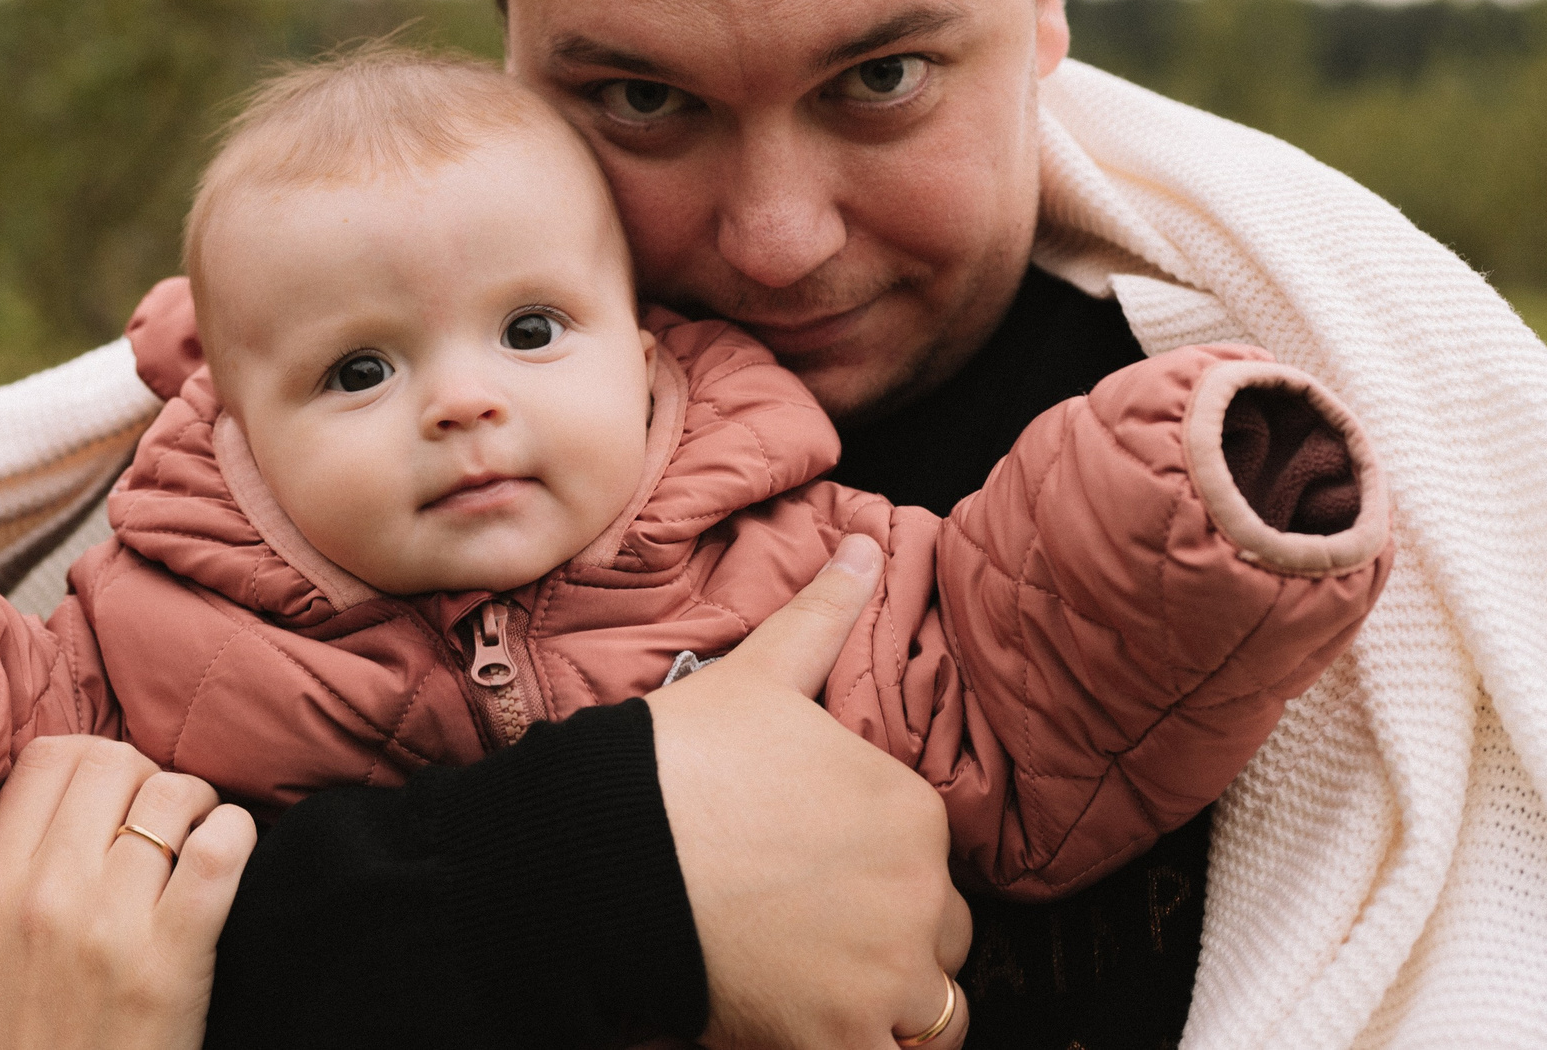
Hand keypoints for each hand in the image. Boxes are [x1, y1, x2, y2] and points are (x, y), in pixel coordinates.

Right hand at [0, 735, 258, 1049]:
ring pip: (172, 795)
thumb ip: (14, 867)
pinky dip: (237, 838)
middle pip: (114, 762)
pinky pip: (222, 849)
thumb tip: (77, 795)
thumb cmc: (18, 1048)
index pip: (49, 757)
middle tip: (164, 821)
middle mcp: (44, 891)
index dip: (96, 763)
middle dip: (149, 778)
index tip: (116, 796)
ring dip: (198, 808)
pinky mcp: (172, 960)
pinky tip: (231, 861)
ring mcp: (109, 923)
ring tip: (199, 843)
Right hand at [645, 534, 971, 1049]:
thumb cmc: (678, 765)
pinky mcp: (845, 1040)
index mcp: (910, 809)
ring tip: (814, 983)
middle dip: (886, 939)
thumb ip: (822, 617)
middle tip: (803, 930)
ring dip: (886, 1004)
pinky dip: (866, 1045)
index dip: (867, 865)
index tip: (806, 868)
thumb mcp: (757, 677)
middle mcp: (919, 894)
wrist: (607, 857)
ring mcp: (886, 976)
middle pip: (938, 937)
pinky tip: (818, 1029)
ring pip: (931, 1011)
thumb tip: (864, 546)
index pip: (925, 857)